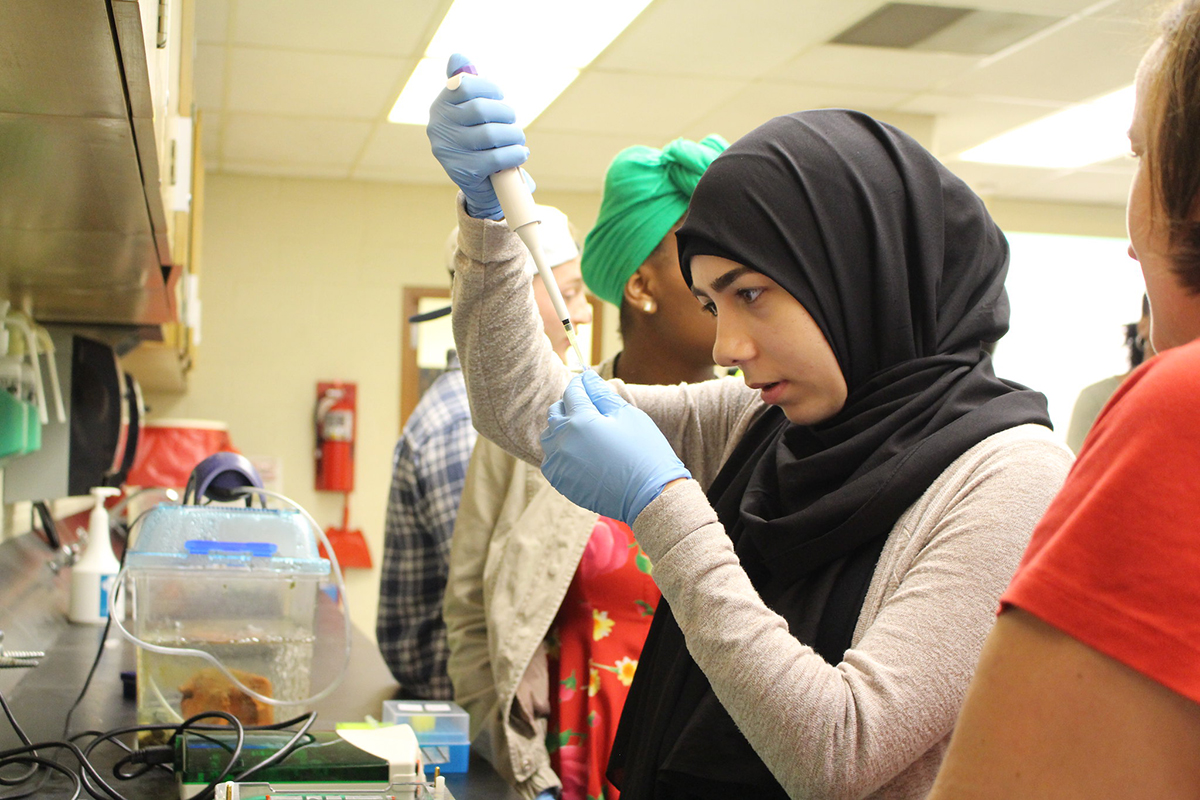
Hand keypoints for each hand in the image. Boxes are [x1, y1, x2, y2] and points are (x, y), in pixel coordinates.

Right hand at [427, 54, 530, 219]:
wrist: (479, 184)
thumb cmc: (478, 140)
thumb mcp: (468, 111)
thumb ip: (464, 82)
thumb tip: (458, 56)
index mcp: (440, 107)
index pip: (464, 85)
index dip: (489, 88)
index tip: (500, 96)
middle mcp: (439, 128)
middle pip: (480, 109)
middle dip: (505, 113)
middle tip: (513, 121)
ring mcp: (449, 151)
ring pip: (491, 134)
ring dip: (513, 135)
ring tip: (518, 139)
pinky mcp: (464, 172)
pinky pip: (497, 158)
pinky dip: (515, 154)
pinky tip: (521, 154)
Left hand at [541, 370, 690, 525]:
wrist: (649, 495)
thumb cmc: (644, 451)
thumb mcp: (627, 415)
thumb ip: (602, 394)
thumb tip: (587, 378)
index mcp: (580, 420)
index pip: (573, 392)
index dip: (581, 384)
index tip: (587, 382)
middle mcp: (563, 441)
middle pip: (556, 412)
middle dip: (569, 404)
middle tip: (587, 406)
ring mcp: (559, 463)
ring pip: (549, 436)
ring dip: (562, 428)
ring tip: (582, 431)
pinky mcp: (560, 481)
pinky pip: (551, 459)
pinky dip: (560, 451)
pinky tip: (579, 453)